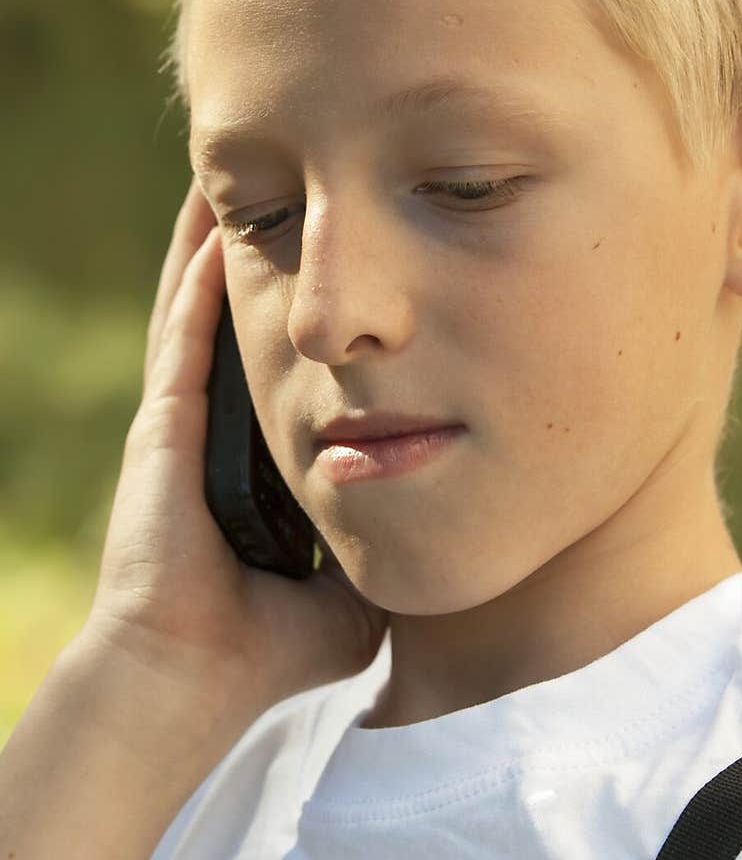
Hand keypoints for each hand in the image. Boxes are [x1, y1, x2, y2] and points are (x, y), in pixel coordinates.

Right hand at [85, 177, 388, 724]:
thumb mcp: (356, 581)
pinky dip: (197, 290)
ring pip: (201, 311)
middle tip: (288, 183)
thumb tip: (458, 521)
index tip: (341, 254)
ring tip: (232, 180)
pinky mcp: (164, 430)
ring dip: (217, 246)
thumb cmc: (271, 645)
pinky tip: (218, 236)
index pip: (289, 359)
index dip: (306, 307)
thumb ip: (398, 542)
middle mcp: (220, 425)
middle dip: (264, 251)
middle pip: (243, 314)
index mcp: (262, 454)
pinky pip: (184, 345)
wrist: (193, 680)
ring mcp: (187, 421)